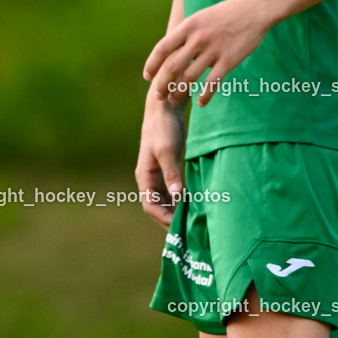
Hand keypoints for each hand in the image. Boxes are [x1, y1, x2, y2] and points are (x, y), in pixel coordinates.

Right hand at [135, 101, 186, 227]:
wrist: (165, 107)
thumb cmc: (163, 127)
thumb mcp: (167, 150)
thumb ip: (172, 173)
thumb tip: (177, 197)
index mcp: (144, 176)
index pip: (150, 206)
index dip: (163, 218)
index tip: (178, 226)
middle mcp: (150, 178)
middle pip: (157, 206)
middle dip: (169, 218)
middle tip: (187, 229)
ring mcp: (159, 174)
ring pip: (165, 200)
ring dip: (175, 210)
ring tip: (191, 221)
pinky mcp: (170, 168)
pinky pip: (173, 190)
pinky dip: (180, 199)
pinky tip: (192, 204)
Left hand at [143, 0, 268, 105]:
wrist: (253, 9)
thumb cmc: (225, 14)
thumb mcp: (200, 17)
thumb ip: (186, 34)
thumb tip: (170, 51)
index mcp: (188, 26)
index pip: (162, 48)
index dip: (152, 64)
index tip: (147, 76)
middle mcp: (198, 38)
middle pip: (172, 67)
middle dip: (162, 84)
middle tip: (158, 95)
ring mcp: (213, 50)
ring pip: (190, 78)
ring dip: (179, 92)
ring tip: (174, 100)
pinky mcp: (228, 60)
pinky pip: (212, 83)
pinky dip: (205, 96)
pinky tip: (200, 103)